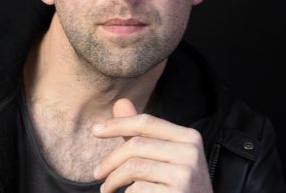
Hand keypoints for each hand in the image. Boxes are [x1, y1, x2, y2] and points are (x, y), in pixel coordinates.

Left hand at [92, 98, 212, 192]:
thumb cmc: (176, 185)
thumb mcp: (164, 155)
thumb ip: (142, 131)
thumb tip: (120, 102)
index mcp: (188, 137)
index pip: (146, 122)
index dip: (118, 124)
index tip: (95, 130)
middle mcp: (191, 152)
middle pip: (136, 145)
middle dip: (110, 159)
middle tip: (97, 173)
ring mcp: (186, 174)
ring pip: (134, 167)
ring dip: (113, 179)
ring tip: (106, 189)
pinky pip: (138, 189)